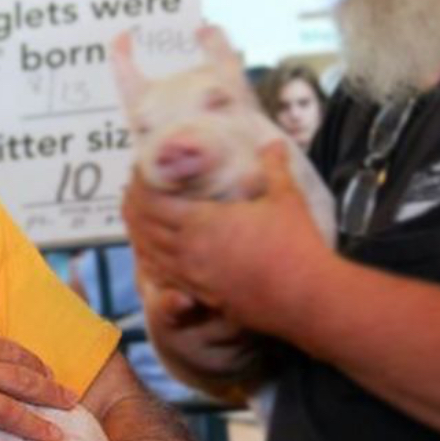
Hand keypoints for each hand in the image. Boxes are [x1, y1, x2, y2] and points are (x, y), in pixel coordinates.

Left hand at [124, 142, 332, 332]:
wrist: (307, 297)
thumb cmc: (296, 247)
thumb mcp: (285, 198)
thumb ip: (273, 168)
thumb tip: (273, 143)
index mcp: (201, 223)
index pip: (152, 201)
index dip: (141, 184)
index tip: (141, 170)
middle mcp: (187, 250)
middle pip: (142, 226)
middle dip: (132, 204)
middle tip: (133, 188)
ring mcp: (192, 275)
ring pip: (148, 252)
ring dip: (137, 232)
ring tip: (136, 216)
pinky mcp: (201, 294)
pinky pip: (163, 276)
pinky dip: (151, 260)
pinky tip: (152, 253)